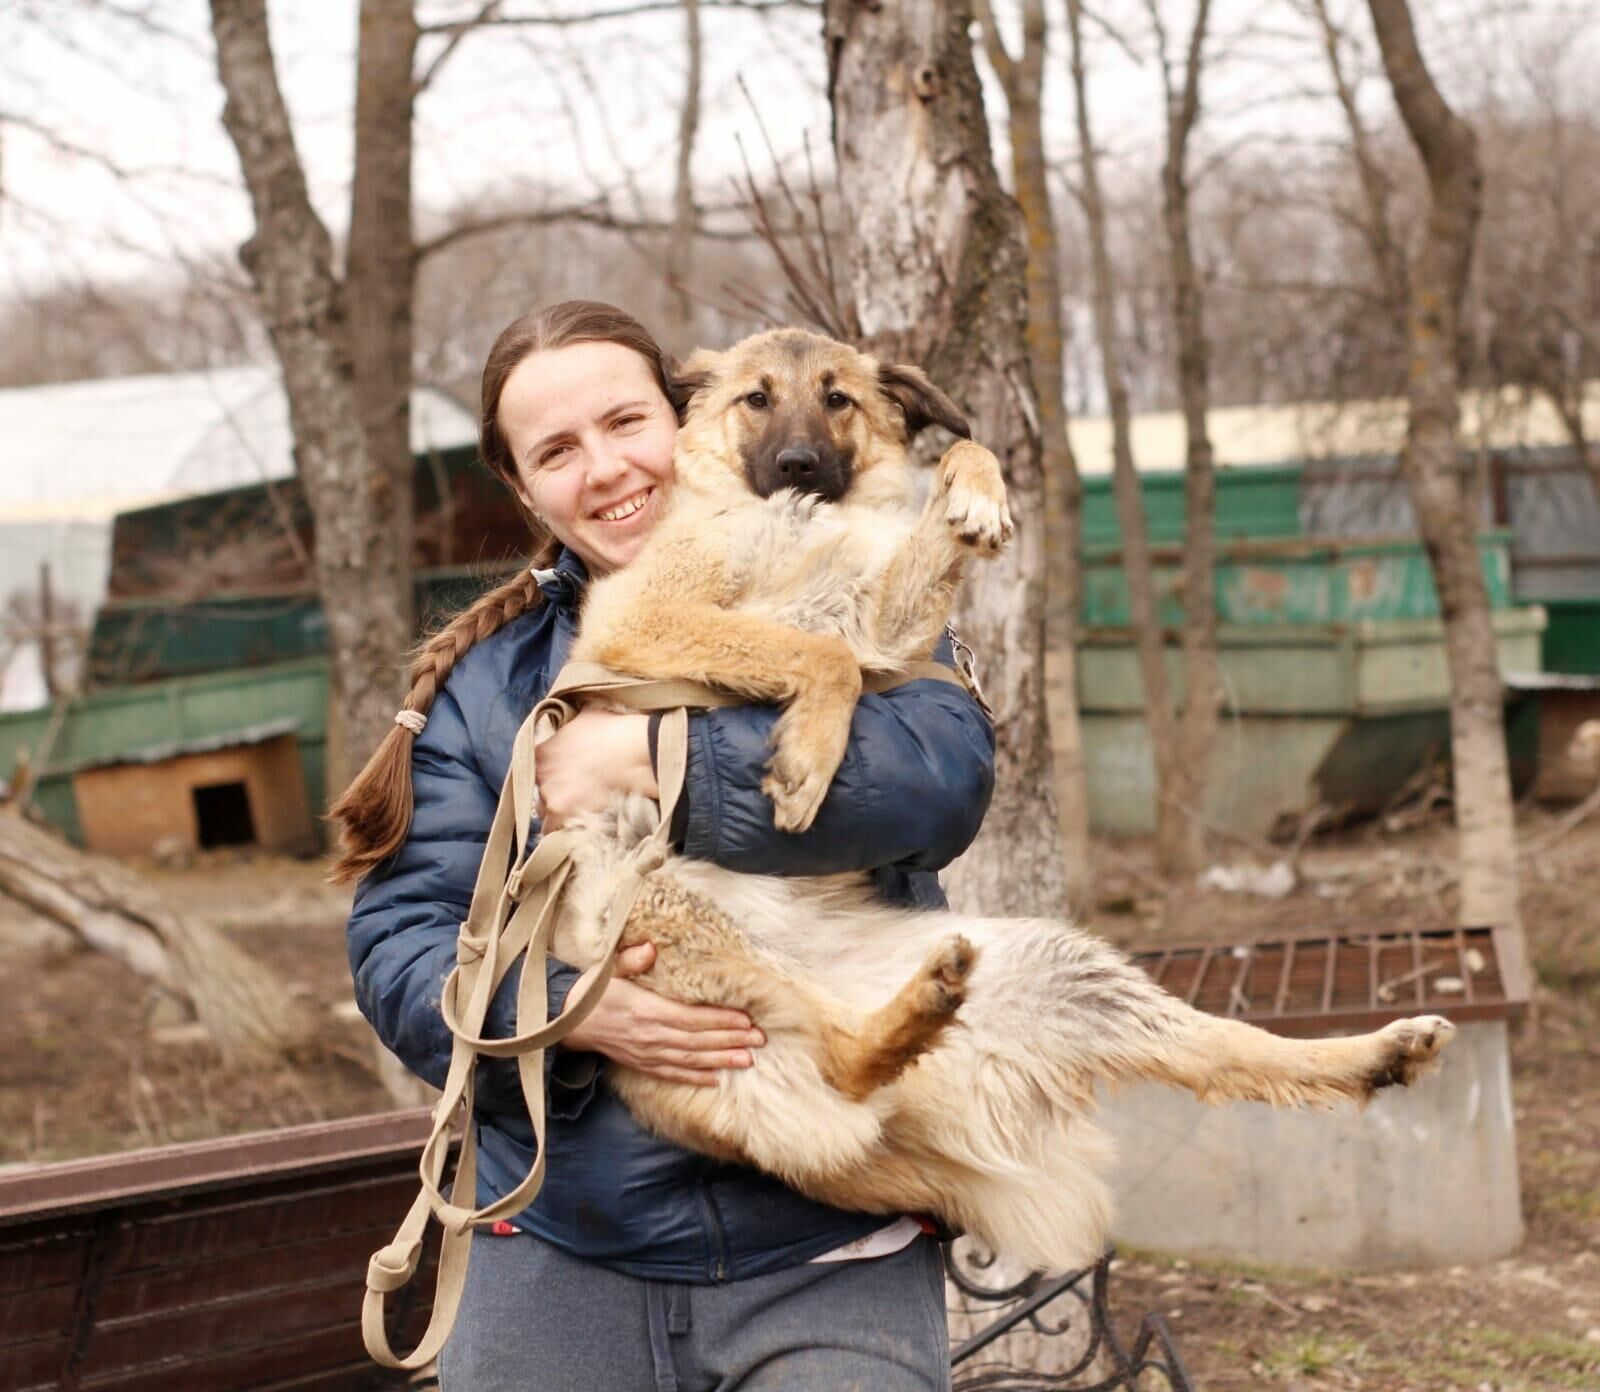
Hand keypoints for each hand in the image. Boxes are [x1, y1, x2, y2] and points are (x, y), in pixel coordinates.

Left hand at [536, 709, 656, 827]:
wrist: (632, 753)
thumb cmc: (613, 731)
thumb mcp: (585, 715)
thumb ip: (570, 724)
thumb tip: (573, 715)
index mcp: (541, 751)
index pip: (531, 769)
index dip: (547, 773)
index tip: (560, 775)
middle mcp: (540, 775)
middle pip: (537, 792)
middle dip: (552, 792)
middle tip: (572, 791)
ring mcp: (550, 796)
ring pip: (543, 813)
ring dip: (556, 812)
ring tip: (575, 810)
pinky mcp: (563, 814)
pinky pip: (552, 831)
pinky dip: (561, 831)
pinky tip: (573, 826)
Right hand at [560, 943, 764, 1085]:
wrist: (566, 1022)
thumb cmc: (591, 992)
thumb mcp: (607, 970)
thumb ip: (631, 960)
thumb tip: (650, 947)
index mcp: (646, 1010)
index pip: (691, 1018)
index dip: (720, 1020)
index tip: (746, 1019)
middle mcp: (650, 1036)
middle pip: (698, 1041)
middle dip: (730, 1040)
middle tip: (759, 1040)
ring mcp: (646, 1053)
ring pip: (690, 1060)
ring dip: (720, 1061)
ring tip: (747, 1060)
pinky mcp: (641, 1064)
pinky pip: (673, 1074)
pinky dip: (695, 1078)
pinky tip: (717, 1079)